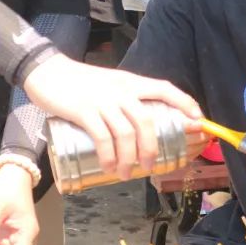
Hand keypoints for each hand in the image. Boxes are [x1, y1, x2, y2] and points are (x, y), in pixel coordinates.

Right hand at [22, 54, 201, 178]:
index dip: (184, 103)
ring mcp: (102, 101)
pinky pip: (103, 137)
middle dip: (153, 147)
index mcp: (130, 82)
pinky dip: (108, 156)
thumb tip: (139, 125)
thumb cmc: (78, 82)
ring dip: (130, 158)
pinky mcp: (84, 111)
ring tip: (126, 173)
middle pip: (147, 120)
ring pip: (126, 133)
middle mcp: (120, 91)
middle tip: (150, 166)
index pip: (164, 88)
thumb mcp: (108, 84)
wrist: (47, 72)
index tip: (198, 120)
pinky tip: (108, 167)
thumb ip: (123, 99)